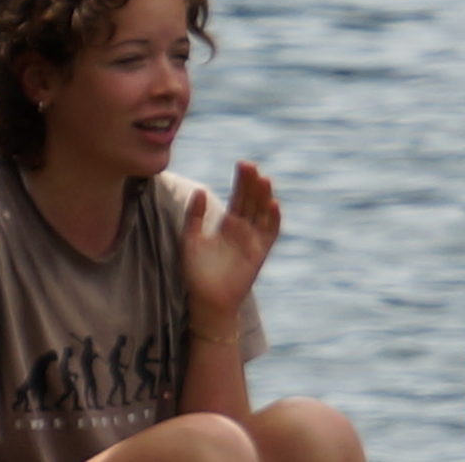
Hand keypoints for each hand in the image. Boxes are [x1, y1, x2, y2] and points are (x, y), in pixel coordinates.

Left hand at [180, 162, 280, 326]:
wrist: (207, 300)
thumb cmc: (197, 271)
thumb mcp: (190, 238)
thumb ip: (194, 215)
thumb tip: (199, 188)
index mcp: (228, 224)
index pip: (239, 196)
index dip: (242, 180)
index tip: (243, 163)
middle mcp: (243, 230)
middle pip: (252, 201)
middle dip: (253, 183)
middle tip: (252, 166)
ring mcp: (253, 240)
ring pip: (263, 213)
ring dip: (264, 197)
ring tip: (263, 179)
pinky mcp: (259, 253)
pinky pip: (270, 234)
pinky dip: (274, 219)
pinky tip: (273, 204)